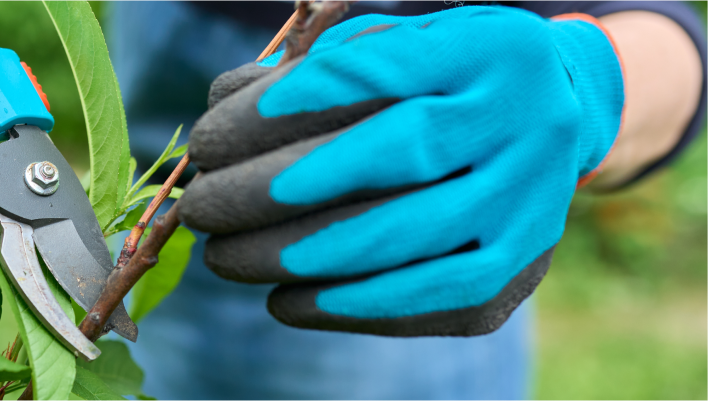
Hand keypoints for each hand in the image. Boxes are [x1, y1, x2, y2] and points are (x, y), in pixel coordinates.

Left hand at [178, 7, 624, 335]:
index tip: (211, 137)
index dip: (287, 106)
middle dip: (277, 188)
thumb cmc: (437, 84)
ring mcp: (531, 202)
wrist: (557, 123)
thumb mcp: (388, 51)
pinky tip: (282, 300)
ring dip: (298, 255)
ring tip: (224, 258)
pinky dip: (345, 306)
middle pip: (394, 155)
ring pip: (407, 236)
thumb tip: (223, 101)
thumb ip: (311, 69)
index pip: (378, 71)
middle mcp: (528, 120)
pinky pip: (425, 300)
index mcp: (487, 49)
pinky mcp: (518, 271)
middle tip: (202, 206)